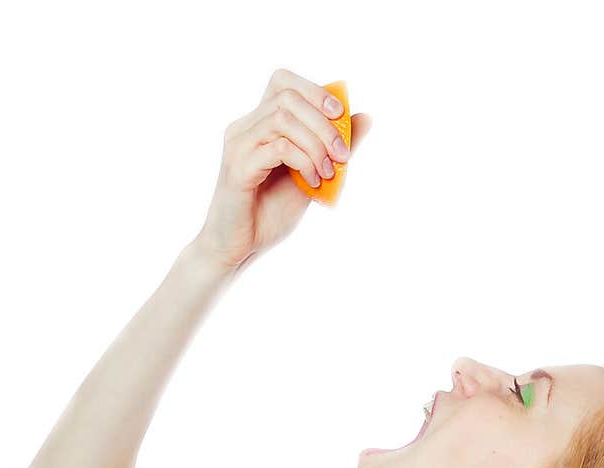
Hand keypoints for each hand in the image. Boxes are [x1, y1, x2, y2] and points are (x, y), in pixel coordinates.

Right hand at [193, 68, 371, 273]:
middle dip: (323, 122)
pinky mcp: (238, 168)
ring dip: (315, 144)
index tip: (340, 115)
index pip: (283, 82)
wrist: (238, 250)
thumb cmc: (269, 215)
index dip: (314, 90)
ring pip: (282, 118)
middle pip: (287, 97)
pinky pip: (278, 148)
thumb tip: (365, 118)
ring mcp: (238, 146)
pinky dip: (303, 161)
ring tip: (328, 172)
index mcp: (258, 125)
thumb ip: (332, 147)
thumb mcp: (310, 176)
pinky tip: (312, 182)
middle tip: (342, 154)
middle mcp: (244, 129)